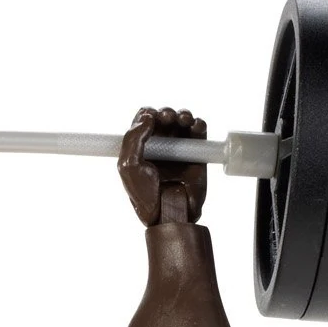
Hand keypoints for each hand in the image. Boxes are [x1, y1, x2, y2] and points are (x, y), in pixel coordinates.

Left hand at [118, 108, 207, 226]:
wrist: (168, 213)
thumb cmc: (145, 195)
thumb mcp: (128, 167)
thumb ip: (132, 139)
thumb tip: (148, 116)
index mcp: (141, 149)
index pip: (144, 122)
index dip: (148, 114)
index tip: (151, 119)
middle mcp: (160, 147)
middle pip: (164, 118)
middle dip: (166, 113)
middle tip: (167, 119)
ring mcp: (178, 150)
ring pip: (182, 121)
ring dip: (183, 115)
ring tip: (182, 120)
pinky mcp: (196, 154)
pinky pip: (199, 132)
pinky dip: (198, 124)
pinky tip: (194, 126)